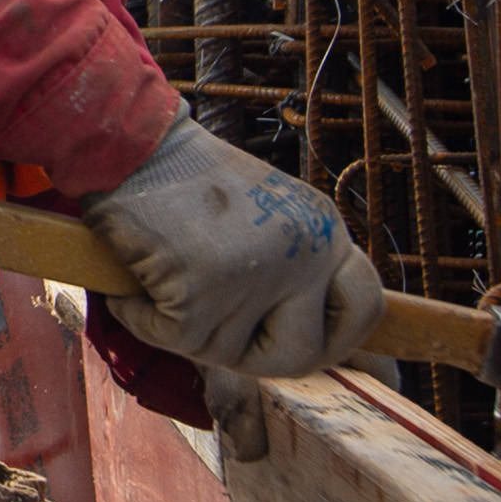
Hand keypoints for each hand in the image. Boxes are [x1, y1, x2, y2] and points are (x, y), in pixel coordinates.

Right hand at [74, 116, 387, 435]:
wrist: (134, 143)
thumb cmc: (187, 180)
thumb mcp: (271, 214)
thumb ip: (296, 269)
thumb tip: (304, 340)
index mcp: (325, 231)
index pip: (365, 307)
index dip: (337, 337)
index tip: (304, 340)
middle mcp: (303, 254)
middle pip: (302, 356)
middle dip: (258, 358)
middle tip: (220, 335)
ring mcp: (256, 275)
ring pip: (226, 354)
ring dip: (187, 331)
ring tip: (166, 283)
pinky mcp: (202, 292)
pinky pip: (172, 340)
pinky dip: (144, 319)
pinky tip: (135, 285)